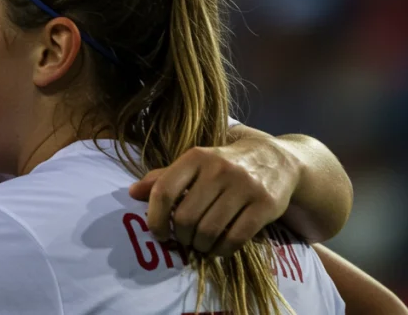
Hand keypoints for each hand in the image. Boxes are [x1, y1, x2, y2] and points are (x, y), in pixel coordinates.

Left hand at [129, 137, 299, 256]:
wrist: (275, 159)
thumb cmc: (225, 164)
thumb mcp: (194, 164)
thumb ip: (164, 178)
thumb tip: (132, 193)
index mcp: (196, 157)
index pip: (164, 190)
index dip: (155, 218)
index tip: (158, 233)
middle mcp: (219, 169)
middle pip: (186, 217)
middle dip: (181, 236)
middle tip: (185, 240)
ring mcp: (244, 186)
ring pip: (209, 230)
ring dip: (200, 246)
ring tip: (200, 245)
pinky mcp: (265, 205)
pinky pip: (235, 238)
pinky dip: (222, 250)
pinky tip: (218, 249)